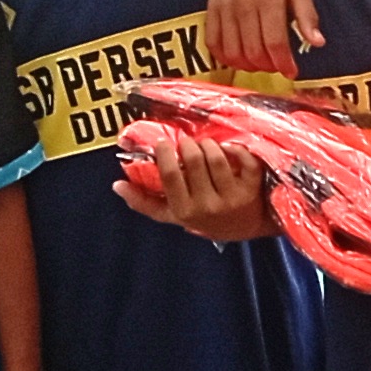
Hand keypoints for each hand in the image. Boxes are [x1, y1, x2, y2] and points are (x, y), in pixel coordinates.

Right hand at [119, 134, 272, 243]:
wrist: (245, 227)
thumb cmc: (204, 218)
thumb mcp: (173, 215)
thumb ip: (144, 202)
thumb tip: (117, 185)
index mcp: (185, 210)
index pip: (171, 176)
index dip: (165, 154)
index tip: (164, 143)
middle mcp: (209, 205)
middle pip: (193, 160)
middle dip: (188, 145)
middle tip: (187, 143)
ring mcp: (233, 197)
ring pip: (216, 157)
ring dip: (208, 144)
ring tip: (204, 145)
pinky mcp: (252, 187)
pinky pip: (243, 158)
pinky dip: (234, 148)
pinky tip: (227, 149)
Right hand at [206, 0, 316, 72]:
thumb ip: (306, 13)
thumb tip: (318, 43)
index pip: (274, 42)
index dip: (283, 63)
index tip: (292, 72)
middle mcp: (243, 2)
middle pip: (252, 51)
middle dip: (267, 66)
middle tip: (278, 65)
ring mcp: (224, 4)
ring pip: (231, 50)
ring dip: (247, 64)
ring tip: (261, 62)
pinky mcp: (210, 4)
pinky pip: (212, 40)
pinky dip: (223, 55)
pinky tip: (237, 57)